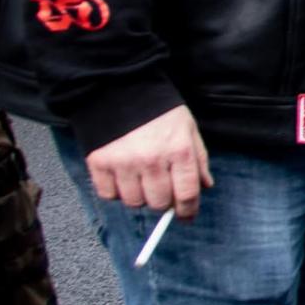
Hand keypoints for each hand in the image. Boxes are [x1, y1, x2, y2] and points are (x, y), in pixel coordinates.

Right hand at [86, 105, 213, 218]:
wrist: (120, 88)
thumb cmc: (160, 111)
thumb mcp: (188, 129)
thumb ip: (198, 159)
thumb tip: (205, 186)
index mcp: (179, 151)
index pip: (187, 195)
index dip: (188, 211)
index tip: (186, 216)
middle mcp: (152, 160)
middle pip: (159, 203)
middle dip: (164, 202)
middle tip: (161, 190)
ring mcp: (124, 163)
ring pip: (134, 203)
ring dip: (139, 197)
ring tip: (140, 178)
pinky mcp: (99, 163)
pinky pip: (109, 195)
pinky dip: (116, 192)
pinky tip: (122, 176)